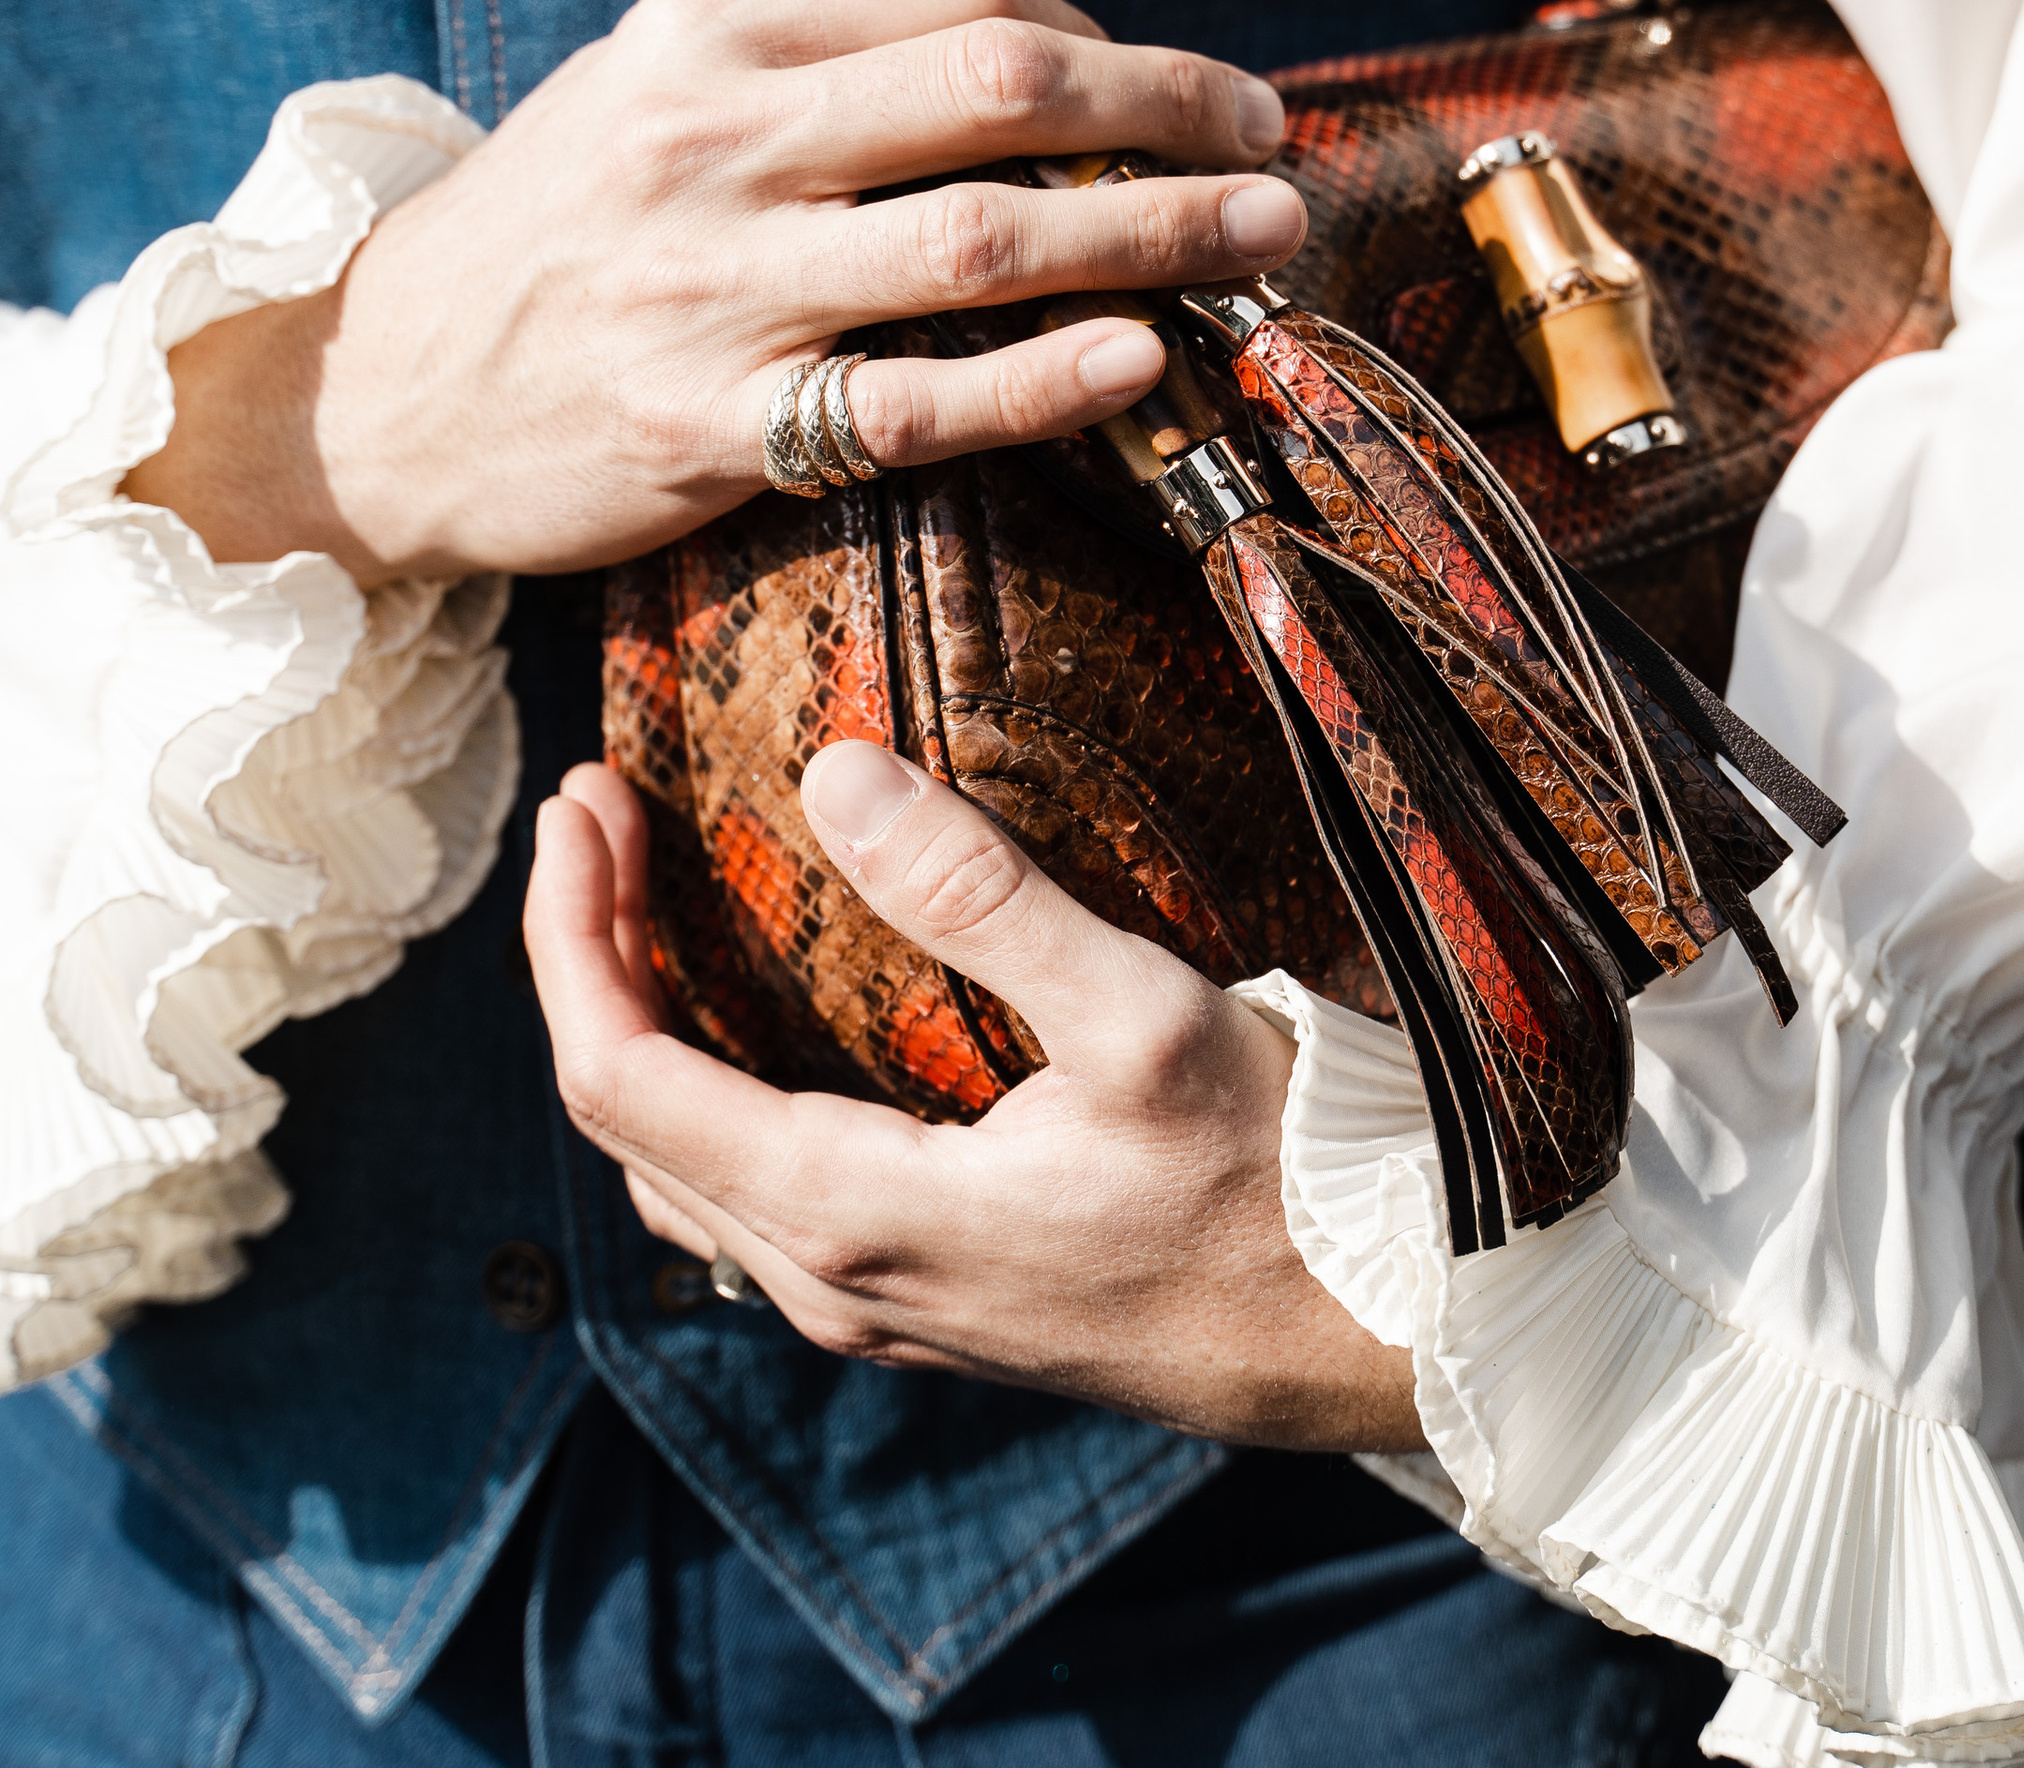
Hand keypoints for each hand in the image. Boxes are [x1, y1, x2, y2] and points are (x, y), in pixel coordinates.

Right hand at [124, 0, 1305, 584]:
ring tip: (1261, 240)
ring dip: (1152, 233)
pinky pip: (911, 401)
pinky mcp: (711, 423)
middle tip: (1276, 148)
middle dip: (1172, 110)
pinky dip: (1042, 380)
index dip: (1111, 35)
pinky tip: (1140, 361)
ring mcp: (713, 284)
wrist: (380, 392)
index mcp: (712, 34)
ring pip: (981, 239)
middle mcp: (717, 139)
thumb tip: (1018, 51)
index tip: (1187, 91)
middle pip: (999, 89)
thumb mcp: (648, 92)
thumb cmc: (550, 234)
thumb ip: (811, 60)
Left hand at [524, 749, 1425, 1452]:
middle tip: (605, 817)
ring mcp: (874, 1304)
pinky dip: (712, 1088)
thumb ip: (979, 895)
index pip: (620, 1077)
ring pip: (685, 1169)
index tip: (585, 802)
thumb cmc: (1268, 1183)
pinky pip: (753, 1197)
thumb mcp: (1137, 1014)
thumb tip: (833, 773)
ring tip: (652, 897)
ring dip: (644, 1025)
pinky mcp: (922, 1300)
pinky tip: (760, 1017)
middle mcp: (832, 1280)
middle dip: (592, 958)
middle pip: (627, 1123)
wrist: (1362, 1338)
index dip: (574, 931)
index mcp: (851, 1213)